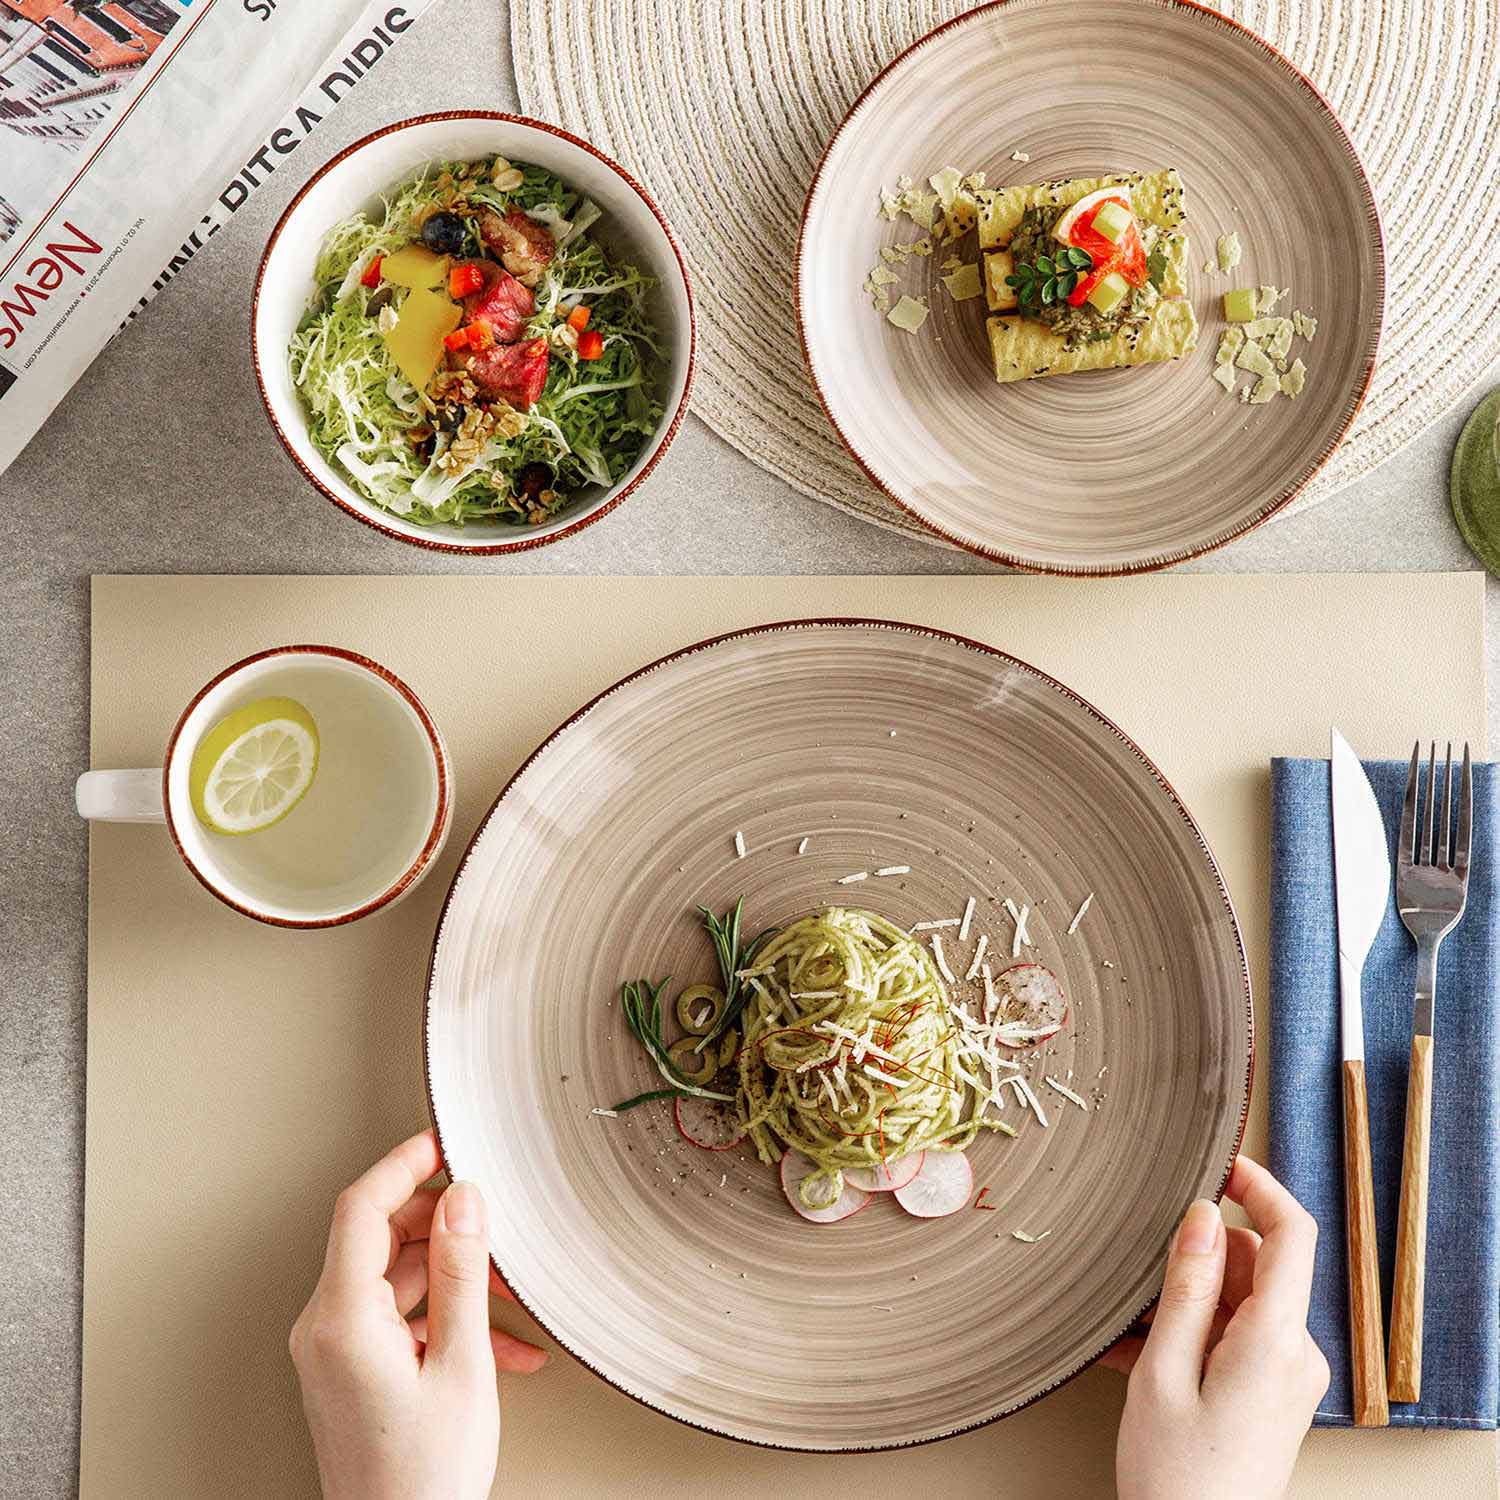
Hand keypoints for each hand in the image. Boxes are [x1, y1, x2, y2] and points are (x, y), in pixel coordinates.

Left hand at [289, 1130, 546, 1499]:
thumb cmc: (423, 1479)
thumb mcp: (461, 1365)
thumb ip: (463, 1273)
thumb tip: (464, 1200)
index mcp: (341, 1320)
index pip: (360, 1208)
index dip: (403, 1164)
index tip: (441, 1142)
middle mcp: (325, 1329)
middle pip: (379, 1238)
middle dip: (443, 1224)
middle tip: (492, 1222)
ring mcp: (334, 1351)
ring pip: (397, 1277)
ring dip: (456, 1275)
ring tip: (508, 1291)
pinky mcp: (350, 1370)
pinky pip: (399, 1317)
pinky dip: (447, 1317)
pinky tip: (499, 1340)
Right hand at [1105, 1154, 1329, 1499]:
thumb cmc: (1176, 1475)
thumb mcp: (1164, 1369)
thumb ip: (1187, 1287)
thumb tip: (1204, 1216)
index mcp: (1274, 1340)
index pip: (1292, 1233)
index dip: (1259, 1185)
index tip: (1221, 1162)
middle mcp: (1294, 1353)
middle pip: (1255, 1266)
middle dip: (1198, 1259)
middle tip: (1141, 1278)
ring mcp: (1285, 1375)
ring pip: (1238, 1300)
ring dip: (1186, 1300)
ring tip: (1131, 1330)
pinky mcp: (1271, 1393)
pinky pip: (1233, 1336)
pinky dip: (1190, 1333)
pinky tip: (1141, 1354)